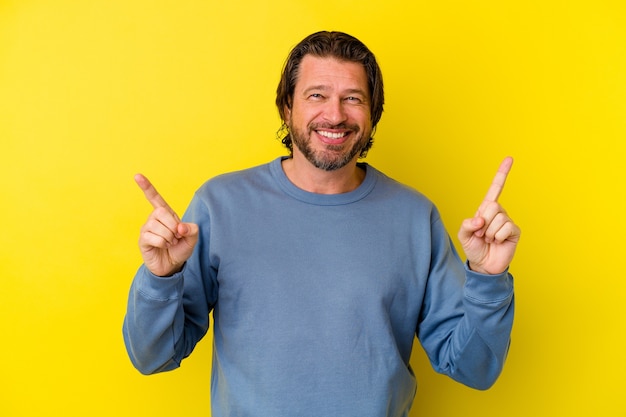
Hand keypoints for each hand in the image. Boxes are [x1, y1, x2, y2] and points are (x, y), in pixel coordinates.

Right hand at [135, 174, 198, 276]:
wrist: (172, 266)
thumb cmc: (180, 249)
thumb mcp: (192, 238)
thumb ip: (192, 229)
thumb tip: (180, 227)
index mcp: (166, 214)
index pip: (155, 198)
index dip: (147, 187)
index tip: (137, 176)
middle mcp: (154, 218)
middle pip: (161, 211)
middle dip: (172, 225)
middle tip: (176, 236)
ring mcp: (147, 229)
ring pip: (157, 226)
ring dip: (168, 236)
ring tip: (169, 243)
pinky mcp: (143, 240)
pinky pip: (153, 237)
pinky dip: (163, 243)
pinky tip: (163, 247)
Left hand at [458, 157, 520, 274]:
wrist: (483, 265)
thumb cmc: (474, 248)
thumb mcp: (463, 235)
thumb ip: (466, 224)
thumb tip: (480, 220)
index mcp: (485, 209)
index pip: (495, 188)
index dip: (502, 174)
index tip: (510, 158)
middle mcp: (498, 212)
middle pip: (492, 206)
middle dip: (483, 222)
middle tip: (481, 234)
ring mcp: (507, 221)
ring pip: (498, 218)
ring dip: (489, 232)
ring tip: (488, 239)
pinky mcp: (514, 231)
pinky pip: (506, 227)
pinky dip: (498, 237)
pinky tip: (497, 242)